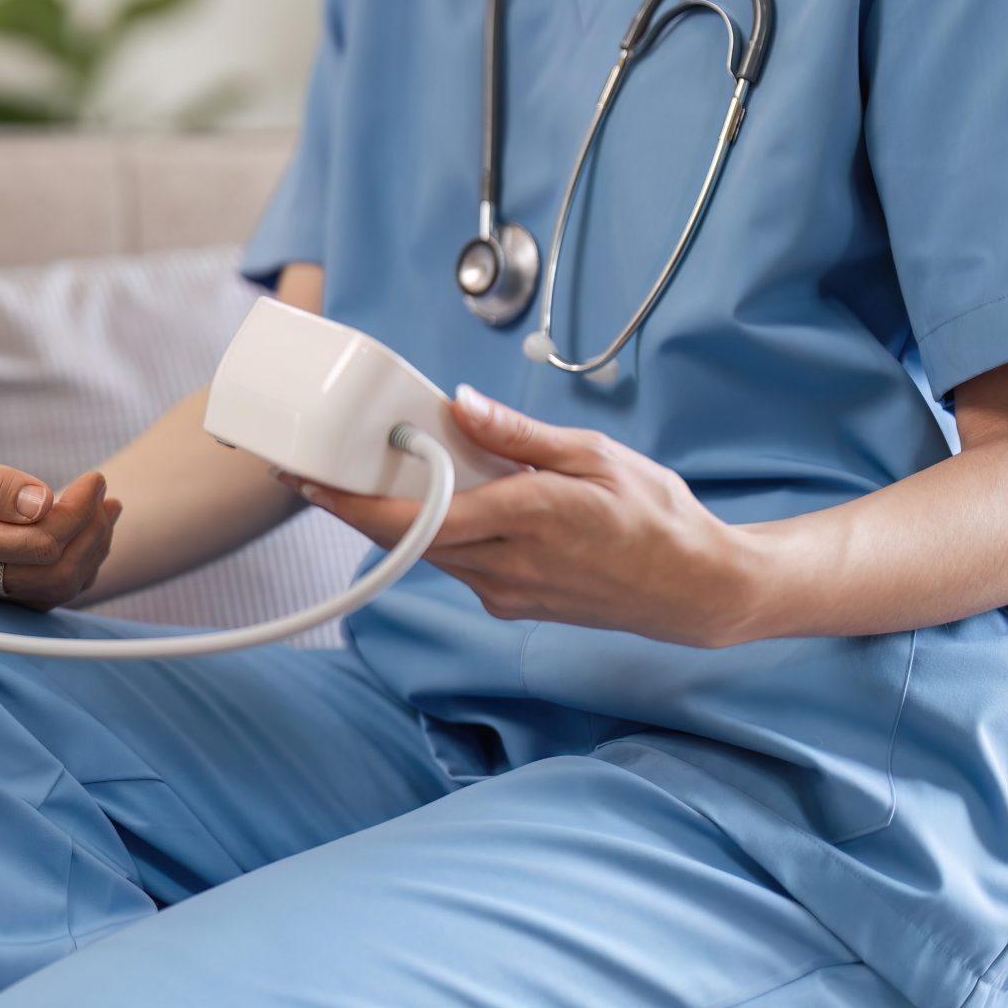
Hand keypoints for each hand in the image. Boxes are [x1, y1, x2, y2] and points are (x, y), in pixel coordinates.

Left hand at [288, 385, 768, 647]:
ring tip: (372, 477)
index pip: (417, 518)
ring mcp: (507, 592)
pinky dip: (438, 533)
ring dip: (396, 519)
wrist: (697, 589)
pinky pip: (457, 564)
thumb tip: (460, 405)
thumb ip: (519, 435)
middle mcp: (508, 565)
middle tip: (316, 469)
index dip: (352, 503)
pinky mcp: (511, 603)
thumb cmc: (656, 517)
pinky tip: (441, 504)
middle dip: (356, 506)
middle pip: (406, 538)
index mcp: (528, 518)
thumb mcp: (594, 457)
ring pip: (428, 552)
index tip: (310, 480)